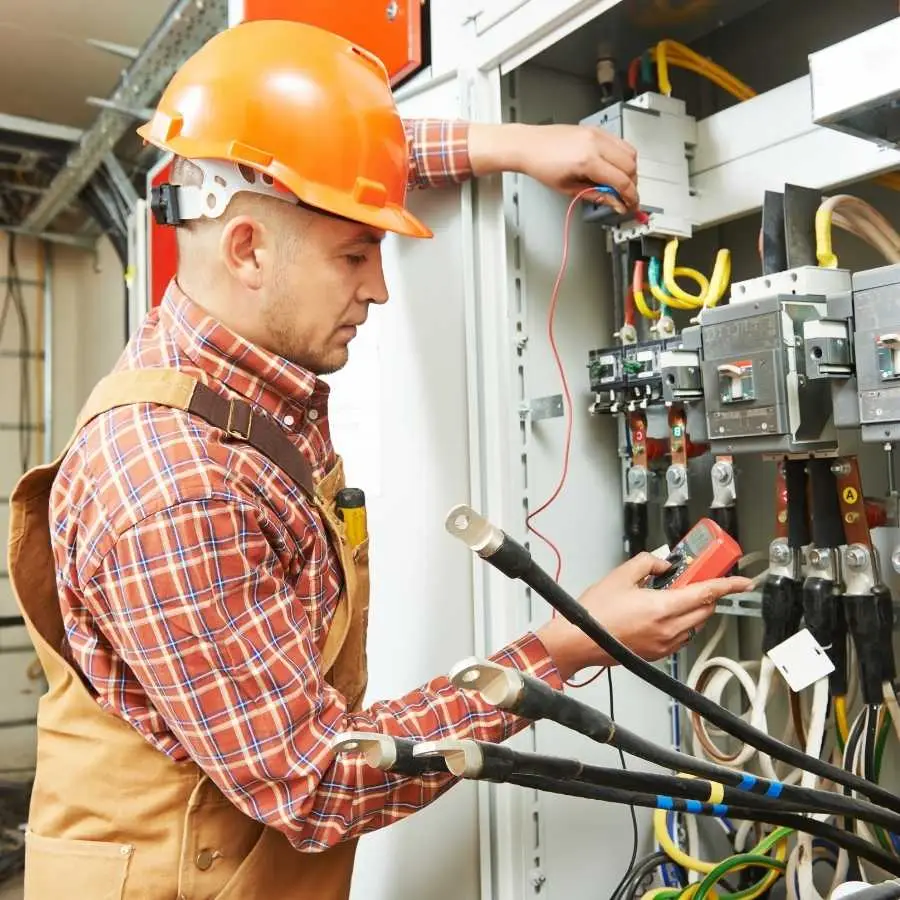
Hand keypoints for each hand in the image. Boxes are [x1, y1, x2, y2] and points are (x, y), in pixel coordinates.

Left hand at [468, 122, 638, 213]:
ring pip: (630, 152)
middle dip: (632, 185)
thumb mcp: (568, 189)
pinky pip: (620, 142)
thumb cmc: (541, 165)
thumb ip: (596, 196)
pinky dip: (623, 156)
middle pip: (631, 166)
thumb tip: (614, 203)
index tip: (632, 206)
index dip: (631, 197)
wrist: (528, 145)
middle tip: (626, 197)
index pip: (622, 181)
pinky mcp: (596, 129)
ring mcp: (597, 133)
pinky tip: (614, 167)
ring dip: (630, 170)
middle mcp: (595, 143)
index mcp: (587, 160)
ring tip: (619, 183)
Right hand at [535, 553, 751, 681]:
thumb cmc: (595, 613)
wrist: (579, 641)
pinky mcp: (657, 654)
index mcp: (662, 608)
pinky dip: (681, 623)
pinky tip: (662, 614)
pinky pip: (681, 636)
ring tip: (673, 596)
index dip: (728, 585)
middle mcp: (668, 629)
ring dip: (693, 609)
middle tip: (696, 579)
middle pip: (705, 610)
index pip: (707, 593)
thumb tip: (663, 564)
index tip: (743, 582)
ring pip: (694, 624)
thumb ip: (647, 563)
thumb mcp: (620, 576)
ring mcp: (664, 644)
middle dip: (707, 594)